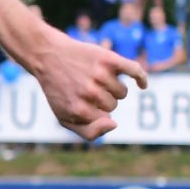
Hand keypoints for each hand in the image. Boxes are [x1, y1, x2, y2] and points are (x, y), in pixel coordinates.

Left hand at [28, 23, 143, 140]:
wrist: (48, 56)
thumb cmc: (60, 90)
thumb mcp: (65, 117)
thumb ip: (89, 132)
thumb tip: (114, 124)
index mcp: (78, 110)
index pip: (107, 119)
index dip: (98, 112)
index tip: (83, 102)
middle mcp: (89, 92)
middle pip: (114, 104)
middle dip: (103, 99)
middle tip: (85, 87)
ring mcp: (99, 74)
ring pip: (122, 91)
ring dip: (112, 87)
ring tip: (94, 79)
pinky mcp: (108, 58)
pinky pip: (135, 70)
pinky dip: (141, 78)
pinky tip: (142, 84)